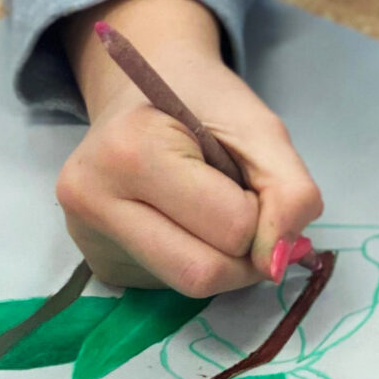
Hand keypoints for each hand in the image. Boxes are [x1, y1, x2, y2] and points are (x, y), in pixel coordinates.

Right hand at [57, 6, 321, 294]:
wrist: (139, 89)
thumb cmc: (201, 101)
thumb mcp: (261, 130)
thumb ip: (290, 193)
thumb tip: (277, 267)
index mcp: (130, 152)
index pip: (232, 228)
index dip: (261, 211)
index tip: (245, 177)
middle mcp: (92, 201)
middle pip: (204, 275)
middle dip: (244, 253)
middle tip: (240, 208)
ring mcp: (88, 239)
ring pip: (189, 288)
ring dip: (223, 260)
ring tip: (207, 209)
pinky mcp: (98, 265)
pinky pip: (170, 287)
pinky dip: (196, 260)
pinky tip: (180, 222)